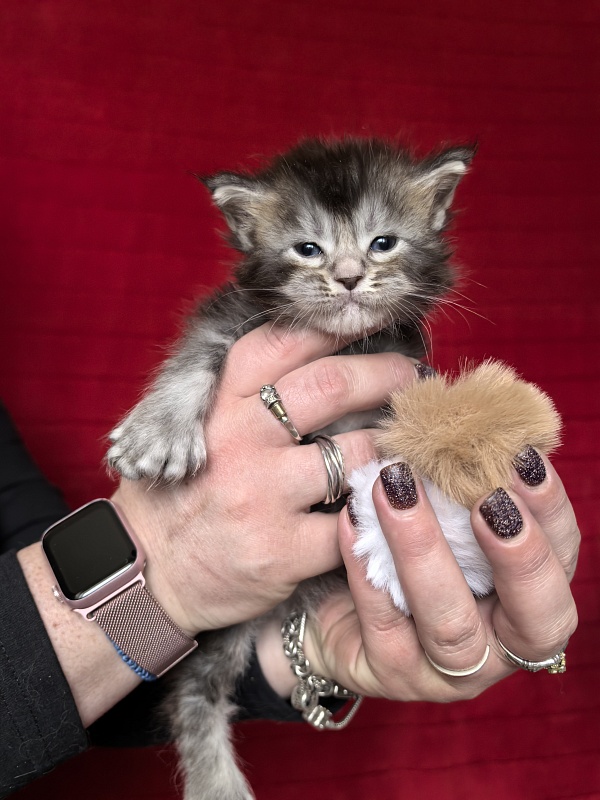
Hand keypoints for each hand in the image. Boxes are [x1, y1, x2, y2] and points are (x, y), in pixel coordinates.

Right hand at [112, 323, 419, 636]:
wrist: (150, 572)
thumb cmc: (180, 492)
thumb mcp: (198, 426)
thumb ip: (247, 393)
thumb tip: (326, 361)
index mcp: (219, 402)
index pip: (285, 342)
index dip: (337, 329)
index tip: (372, 325)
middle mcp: (240, 438)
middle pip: (331, 384)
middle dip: (385, 372)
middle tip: (411, 375)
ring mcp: (262, 494)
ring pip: (357, 450)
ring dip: (392, 443)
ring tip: (406, 440)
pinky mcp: (282, 550)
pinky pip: (354, 521)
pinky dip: (377, 510)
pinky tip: (386, 504)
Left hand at [305, 451, 577, 702]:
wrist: (331, 598)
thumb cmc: (401, 546)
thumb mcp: (440, 514)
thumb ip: (464, 482)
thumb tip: (473, 414)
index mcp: (525, 600)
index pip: (562, 564)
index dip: (550, 515)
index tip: (523, 459)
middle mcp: (499, 644)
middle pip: (535, 617)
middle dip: (518, 556)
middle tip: (487, 498)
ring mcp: (445, 670)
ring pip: (451, 626)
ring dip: (426, 550)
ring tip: (397, 486)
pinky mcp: (388, 675)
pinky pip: (381, 624)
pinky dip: (364, 566)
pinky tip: (350, 517)